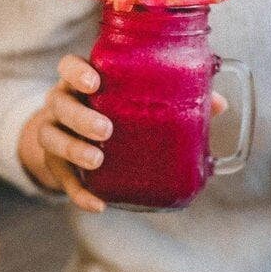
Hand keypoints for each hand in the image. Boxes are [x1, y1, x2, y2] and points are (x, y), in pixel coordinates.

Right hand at [18, 54, 227, 212]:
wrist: (73, 140)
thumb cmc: (114, 111)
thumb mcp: (133, 100)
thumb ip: (174, 97)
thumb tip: (219, 104)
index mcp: (82, 82)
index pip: (67, 67)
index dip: (76, 71)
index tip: (93, 81)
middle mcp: (62, 104)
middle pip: (59, 103)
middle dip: (80, 116)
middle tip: (106, 130)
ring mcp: (53, 133)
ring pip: (51, 137)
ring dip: (73, 149)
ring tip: (97, 161)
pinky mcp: (55, 165)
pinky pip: (62, 180)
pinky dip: (79, 193)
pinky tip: (99, 204)